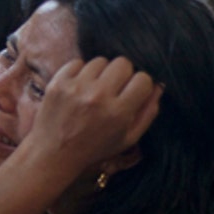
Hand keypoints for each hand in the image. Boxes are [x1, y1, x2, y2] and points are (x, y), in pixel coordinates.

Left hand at [24, 57, 161, 175]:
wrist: (54, 153)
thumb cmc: (95, 147)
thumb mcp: (128, 138)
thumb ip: (147, 113)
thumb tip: (159, 86)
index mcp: (118, 112)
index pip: (143, 79)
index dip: (141, 85)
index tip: (133, 92)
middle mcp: (98, 96)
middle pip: (123, 63)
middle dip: (123, 74)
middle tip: (114, 88)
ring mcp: (76, 87)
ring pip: (100, 60)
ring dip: (101, 73)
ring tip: (95, 89)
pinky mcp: (58, 82)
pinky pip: (78, 62)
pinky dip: (81, 72)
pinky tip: (79, 87)